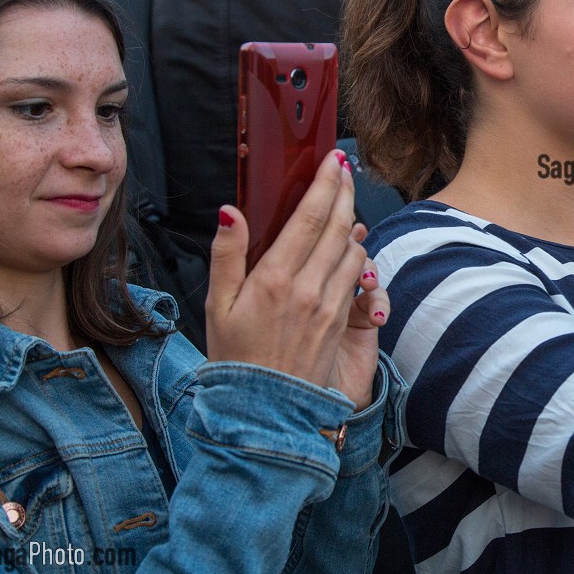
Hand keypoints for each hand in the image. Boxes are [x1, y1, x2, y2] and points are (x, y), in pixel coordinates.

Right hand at [206, 151, 387, 410]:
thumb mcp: (216, 305)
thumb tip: (230, 212)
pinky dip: (356, 253)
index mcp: (273, 279)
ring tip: (344, 201)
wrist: (264, 412)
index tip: (333, 160)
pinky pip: (357, 276)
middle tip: (344, 168)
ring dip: (351, 221)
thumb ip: (225, 255)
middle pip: (337, 225)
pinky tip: (348, 243)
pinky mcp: (341, 321)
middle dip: (344, 191)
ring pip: (353, 248)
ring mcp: (329, 305)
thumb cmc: (234, 358)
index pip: (308, 218)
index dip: (325, 184)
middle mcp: (307, 288)